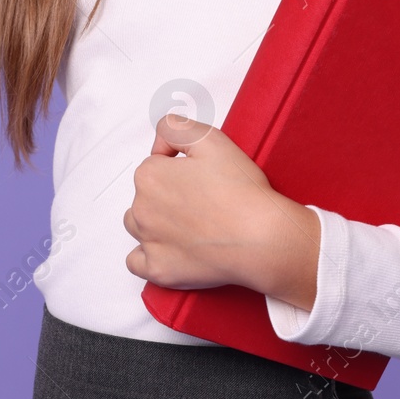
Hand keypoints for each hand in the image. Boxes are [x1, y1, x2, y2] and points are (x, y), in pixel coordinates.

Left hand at [123, 114, 320, 307]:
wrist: (262, 238)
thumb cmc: (241, 192)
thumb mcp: (210, 138)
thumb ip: (175, 127)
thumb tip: (160, 142)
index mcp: (149, 176)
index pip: (153, 165)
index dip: (177, 167)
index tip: (199, 176)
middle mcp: (141, 209)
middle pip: (144, 195)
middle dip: (165, 195)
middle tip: (200, 200)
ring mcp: (148, 242)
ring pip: (138, 225)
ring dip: (154, 223)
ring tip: (188, 224)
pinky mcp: (159, 270)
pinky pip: (137, 262)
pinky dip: (150, 256)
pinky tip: (170, 249)